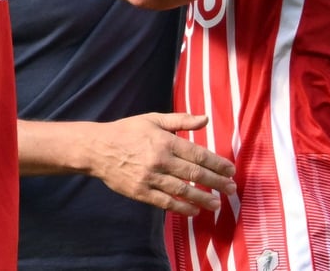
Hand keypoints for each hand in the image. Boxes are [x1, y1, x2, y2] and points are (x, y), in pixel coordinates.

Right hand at [85, 113, 235, 215]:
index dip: (217, 163)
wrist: (97, 148)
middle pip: (195, 173)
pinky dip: (182, 208)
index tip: (231, 170)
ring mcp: (150, 178)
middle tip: (232, 189)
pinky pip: (166, 202)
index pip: (198, 154)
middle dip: (217, 182)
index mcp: (164, 141)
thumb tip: (205, 119)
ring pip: (183, 190)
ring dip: (203, 198)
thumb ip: (180, 120)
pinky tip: (194, 211)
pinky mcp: (141, 192)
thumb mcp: (153, 119)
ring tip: (218, 204)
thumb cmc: (127, 131)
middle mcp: (160, 160)